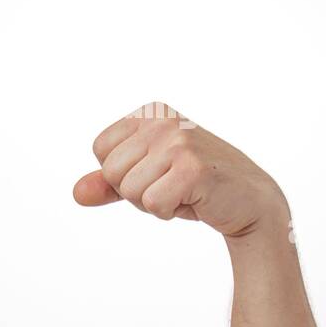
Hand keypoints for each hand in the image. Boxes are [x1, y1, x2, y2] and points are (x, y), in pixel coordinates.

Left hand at [72, 102, 287, 238]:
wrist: (249, 200)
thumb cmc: (194, 186)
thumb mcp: (146, 178)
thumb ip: (107, 184)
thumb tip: (76, 193)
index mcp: (150, 114)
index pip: (100, 150)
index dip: (122, 173)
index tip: (156, 171)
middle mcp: (163, 121)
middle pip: (110, 172)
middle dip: (136, 191)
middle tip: (171, 185)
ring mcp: (180, 142)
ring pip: (129, 190)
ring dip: (153, 203)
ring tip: (183, 191)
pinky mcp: (193, 168)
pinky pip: (152, 203)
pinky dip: (168, 212)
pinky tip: (193, 200)